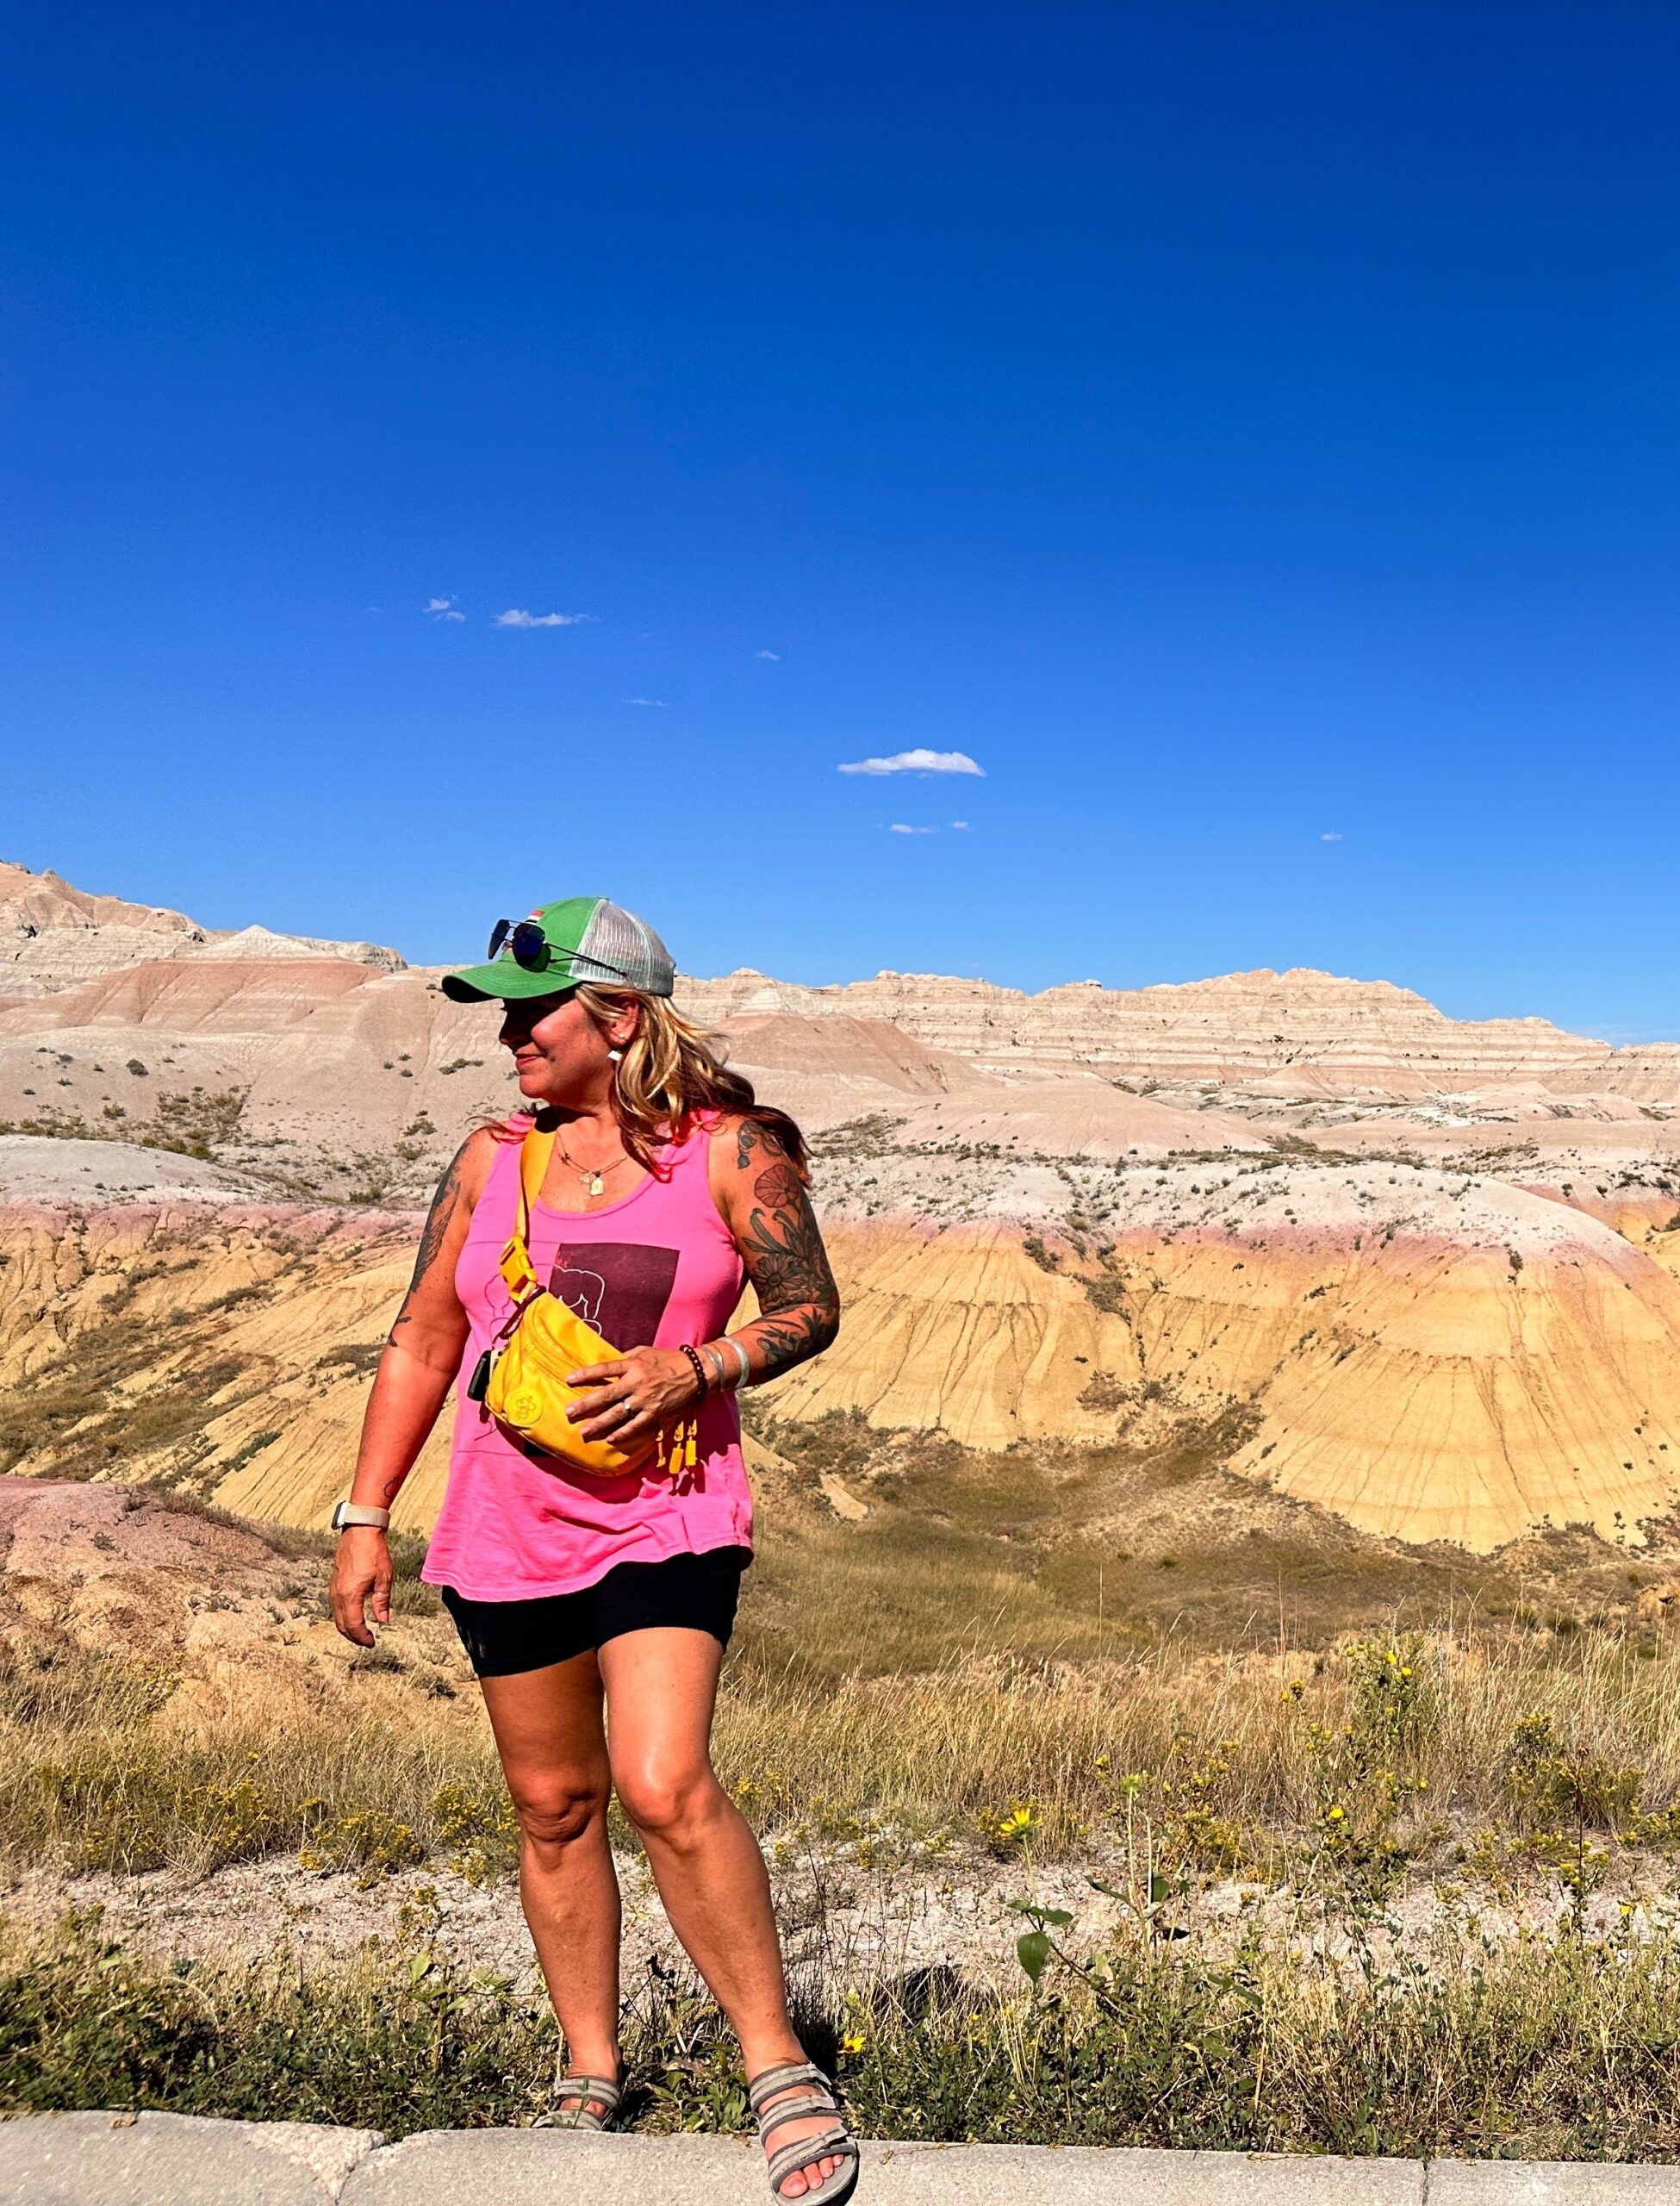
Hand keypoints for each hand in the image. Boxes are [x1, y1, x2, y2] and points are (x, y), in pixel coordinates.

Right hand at [329, 1526, 392, 1646]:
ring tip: (361, 1633)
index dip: (362, 1637)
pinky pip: (335, 1607)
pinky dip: (343, 1616)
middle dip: (354, 1637)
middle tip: (367, 1642)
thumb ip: (382, 1601)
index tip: (372, 1643)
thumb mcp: (384, 1577)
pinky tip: (354, 1616)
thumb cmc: (374, 1552)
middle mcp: (338, 1594)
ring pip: (337, 1617)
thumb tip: (383, 1620)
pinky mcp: (334, 1583)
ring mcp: (333, 1588)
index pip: (354, 1625)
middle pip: (342, 1625)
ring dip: (348, 1628)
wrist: (360, 1531)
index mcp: (350, 1595)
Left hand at [564, 1345, 701, 1444]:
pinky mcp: (655, 1412)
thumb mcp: (645, 1351)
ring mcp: (646, 1399)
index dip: (586, 1374)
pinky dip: (624, 1432)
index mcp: (633, 1365)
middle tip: (568, 1412)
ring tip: (584, 1431)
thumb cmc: (668, 1359)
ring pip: (618, 1413)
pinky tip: (611, 1438)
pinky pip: (637, 1424)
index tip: (569, 1379)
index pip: (605, 1369)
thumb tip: (610, 1364)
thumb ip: (626, 1358)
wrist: (695, 1371)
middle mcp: (637, 1382)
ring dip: (600, 1423)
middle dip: (586, 1404)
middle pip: (606, 1394)